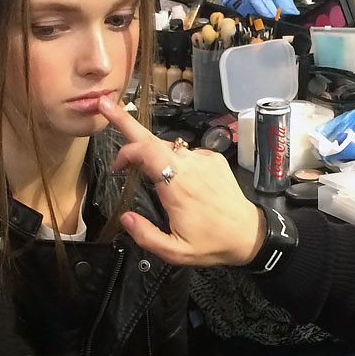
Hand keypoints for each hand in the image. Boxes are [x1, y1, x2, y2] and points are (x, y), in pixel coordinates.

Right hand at [98, 97, 265, 266]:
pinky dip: (175, 162)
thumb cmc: (212, 243)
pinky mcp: (213, 159)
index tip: (117, 168)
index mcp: (177, 185)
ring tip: (146, 166)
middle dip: (125, 120)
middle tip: (105, 104)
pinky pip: (186, 154)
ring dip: (153, 153)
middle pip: (152, 138)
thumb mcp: (174, 251)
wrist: (249, 233)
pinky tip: (179, 181)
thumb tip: (125, 218)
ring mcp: (203, 158)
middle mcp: (190, 165)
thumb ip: (146, 236)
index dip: (125, 153)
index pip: (145, 152)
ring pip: (169, 147)